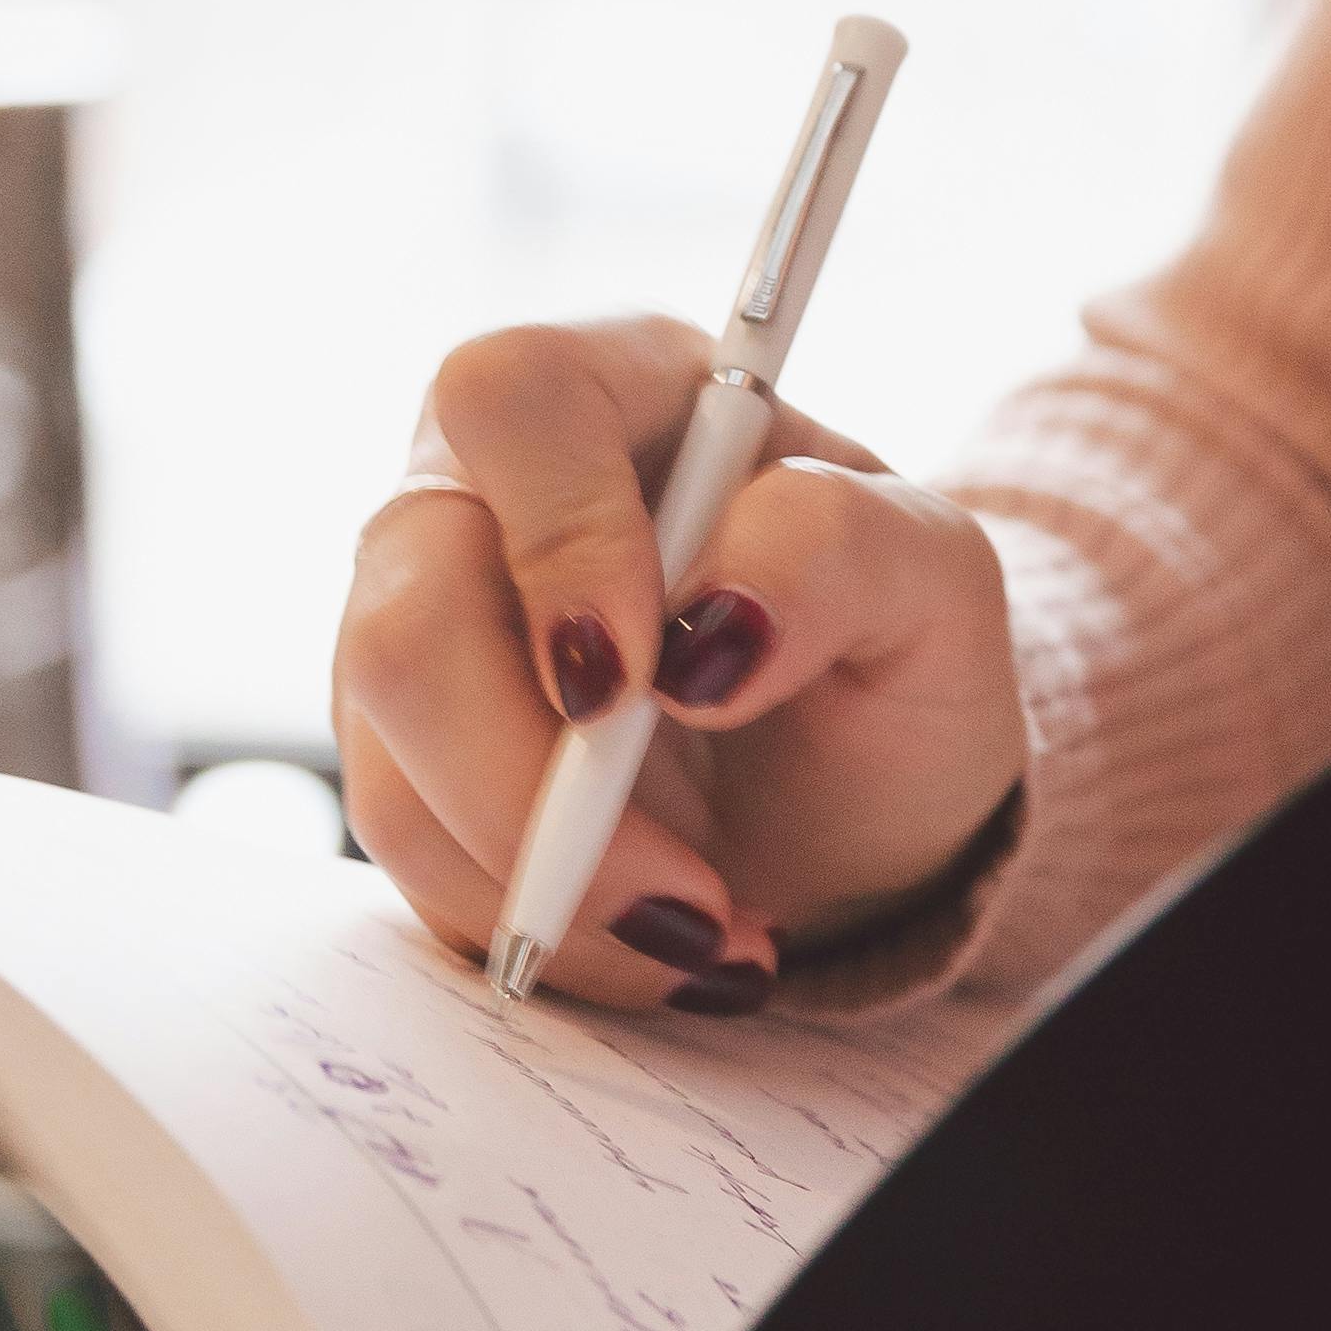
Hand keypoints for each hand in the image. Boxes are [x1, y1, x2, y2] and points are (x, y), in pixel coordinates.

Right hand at [333, 314, 1026, 1007]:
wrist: (860, 803)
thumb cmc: (888, 658)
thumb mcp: (936, 590)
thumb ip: (838, 549)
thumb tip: (702, 624)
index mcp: (615, 392)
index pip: (511, 402)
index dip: (559, 544)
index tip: (645, 684)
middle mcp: (483, 497)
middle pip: (407, 618)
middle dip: (538, 794)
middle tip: (687, 888)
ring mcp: (419, 630)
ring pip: (393, 766)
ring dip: (559, 889)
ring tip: (712, 928)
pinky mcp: (404, 760)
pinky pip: (414, 863)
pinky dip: (548, 929)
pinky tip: (659, 938)